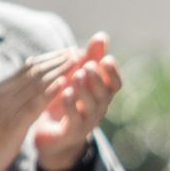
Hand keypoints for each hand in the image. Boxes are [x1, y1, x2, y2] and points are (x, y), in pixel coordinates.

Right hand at [0, 51, 73, 170]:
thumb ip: (13, 97)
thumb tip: (27, 82)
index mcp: (2, 89)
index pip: (29, 67)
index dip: (51, 58)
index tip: (69, 52)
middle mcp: (5, 93)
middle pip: (36, 70)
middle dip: (59, 60)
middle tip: (79, 52)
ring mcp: (8, 107)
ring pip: (37, 82)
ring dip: (59, 70)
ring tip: (78, 62)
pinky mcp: (12, 123)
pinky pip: (34, 103)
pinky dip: (50, 91)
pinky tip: (65, 84)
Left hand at [35, 33, 124, 170]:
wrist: (53, 134)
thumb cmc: (69, 100)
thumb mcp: (79, 76)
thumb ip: (91, 57)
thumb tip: (102, 36)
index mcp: (102, 93)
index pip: (116, 83)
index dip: (113, 72)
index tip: (106, 59)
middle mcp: (99, 107)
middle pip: (105, 93)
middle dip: (98, 79)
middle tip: (88, 66)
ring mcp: (88, 121)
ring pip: (92, 106)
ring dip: (85, 90)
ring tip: (76, 77)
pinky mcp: (73, 131)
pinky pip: (75, 119)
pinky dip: (71, 106)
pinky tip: (64, 94)